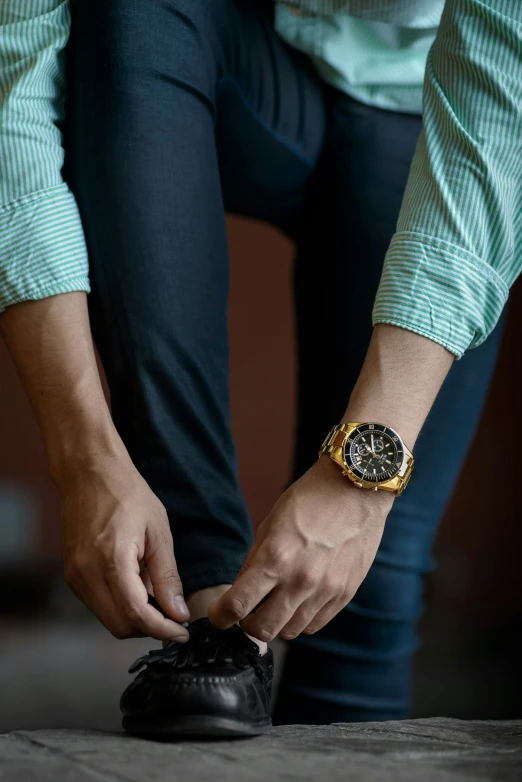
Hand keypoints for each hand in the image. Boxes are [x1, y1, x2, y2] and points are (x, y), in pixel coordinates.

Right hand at [59, 450, 189, 640]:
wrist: (90, 473)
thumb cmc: (127, 494)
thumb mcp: (159, 532)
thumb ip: (167, 576)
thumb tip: (178, 613)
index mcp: (111, 560)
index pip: (137, 614)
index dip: (163, 630)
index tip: (182, 632)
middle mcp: (86, 573)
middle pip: (119, 626)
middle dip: (150, 628)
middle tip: (174, 616)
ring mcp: (75, 576)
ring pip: (108, 619)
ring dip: (135, 617)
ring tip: (155, 590)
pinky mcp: (72, 574)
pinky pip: (98, 604)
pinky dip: (121, 604)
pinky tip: (137, 583)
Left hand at [208, 457, 393, 640]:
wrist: (355, 490)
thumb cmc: (310, 500)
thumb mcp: (270, 524)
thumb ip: (254, 560)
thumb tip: (240, 590)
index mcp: (276, 558)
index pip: (238, 605)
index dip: (220, 617)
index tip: (218, 616)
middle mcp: (301, 581)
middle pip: (263, 630)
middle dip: (247, 626)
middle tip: (246, 613)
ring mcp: (326, 591)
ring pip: (290, 631)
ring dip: (276, 623)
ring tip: (275, 604)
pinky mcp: (345, 594)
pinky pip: (315, 624)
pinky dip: (301, 620)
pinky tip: (298, 602)